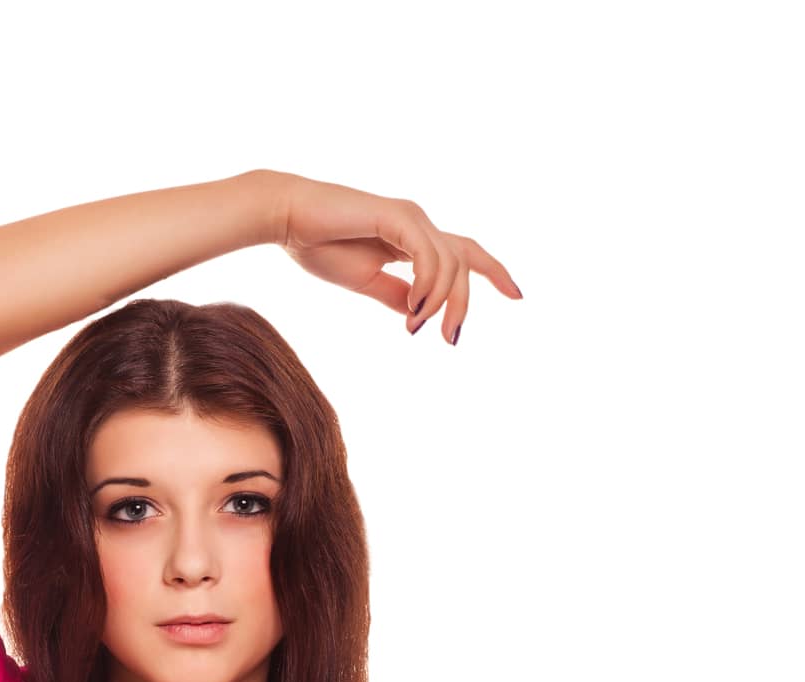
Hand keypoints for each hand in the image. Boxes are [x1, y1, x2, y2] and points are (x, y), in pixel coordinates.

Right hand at [261, 169, 521, 342]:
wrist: (286, 221)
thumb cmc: (318, 246)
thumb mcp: (366, 282)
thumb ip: (396, 296)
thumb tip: (419, 315)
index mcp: (412, 238)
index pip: (465, 252)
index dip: (495, 271)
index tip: (518, 296)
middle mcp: (417, 223)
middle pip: (465, 261)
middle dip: (464, 303)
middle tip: (451, 340)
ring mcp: (410, 217)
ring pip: (451, 263)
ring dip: (439, 302)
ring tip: (416, 328)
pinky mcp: (397, 217)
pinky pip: (429, 257)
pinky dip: (427, 287)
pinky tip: (412, 310)